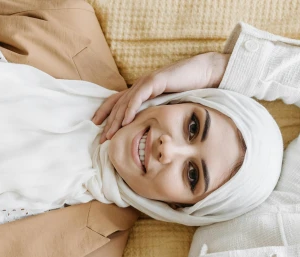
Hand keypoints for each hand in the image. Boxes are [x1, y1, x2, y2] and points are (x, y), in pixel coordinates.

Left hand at [92, 52, 229, 142]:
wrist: (203, 72)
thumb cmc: (188, 89)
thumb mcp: (168, 105)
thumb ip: (157, 113)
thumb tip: (151, 132)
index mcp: (141, 91)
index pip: (117, 101)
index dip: (105, 113)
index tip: (96, 126)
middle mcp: (140, 85)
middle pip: (118, 104)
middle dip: (108, 122)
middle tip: (101, 139)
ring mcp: (146, 82)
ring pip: (125, 102)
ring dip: (116, 120)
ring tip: (109, 135)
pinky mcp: (155, 81)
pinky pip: (139, 96)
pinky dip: (130, 109)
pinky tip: (125, 121)